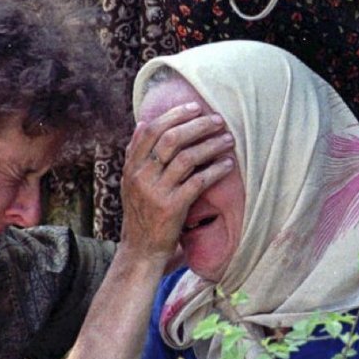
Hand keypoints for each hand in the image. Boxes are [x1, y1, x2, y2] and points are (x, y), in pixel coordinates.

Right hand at [120, 101, 233, 257]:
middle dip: (198, 125)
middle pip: (171, 139)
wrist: (141, 251)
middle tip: (217, 120)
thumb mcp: (130, 183)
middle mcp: (141, 177)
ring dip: (211, 145)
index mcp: (131, 167)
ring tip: (228, 139)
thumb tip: (143, 123)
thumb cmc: (141, 215)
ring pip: (187, 157)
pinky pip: (198, 181)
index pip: (151, 130)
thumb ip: (135, 155)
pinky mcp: (172, 208)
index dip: (174, 115)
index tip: (194, 107)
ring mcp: (156, 192)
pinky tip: (228, 164)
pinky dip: (216, 170)